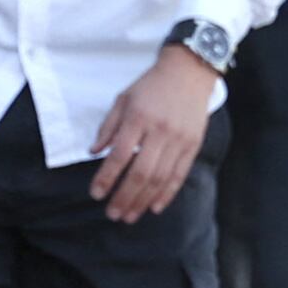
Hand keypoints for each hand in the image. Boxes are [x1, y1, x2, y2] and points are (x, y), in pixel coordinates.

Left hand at [89, 46, 219, 221]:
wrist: (189, 72)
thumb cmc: (150, 86)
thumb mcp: (122, 99)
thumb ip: (108, 127)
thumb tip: (93, 153)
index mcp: (138, 119)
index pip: (120, 155)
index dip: (107, 178)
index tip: (96, 194)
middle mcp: (160, 131)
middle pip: (141, 172)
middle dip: (125, 197)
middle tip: (113, 214)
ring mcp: (179, 139)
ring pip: (160, 177)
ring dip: (143, 200)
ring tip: (130, 215)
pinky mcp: (194, 144)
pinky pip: (180, 174)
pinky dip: (167, 193)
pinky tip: (155, 207)